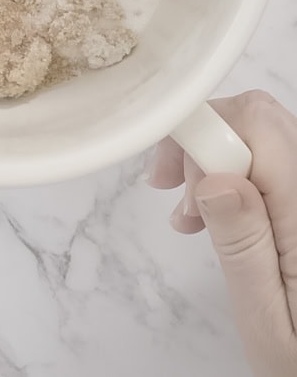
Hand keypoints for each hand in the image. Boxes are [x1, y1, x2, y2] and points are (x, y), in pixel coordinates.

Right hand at [147, 91, 296, 376]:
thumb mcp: (268, 321)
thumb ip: (244, 246)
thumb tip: (213, 178)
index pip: (256, 126)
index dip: (205, 133)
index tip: (169, 174)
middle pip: (258, 117)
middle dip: (202, 137)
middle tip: (167, 187)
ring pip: (261, 132)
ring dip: (213, 155)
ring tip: (186, 211)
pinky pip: (270, 159)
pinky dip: (233, 169)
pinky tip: (213, 209)